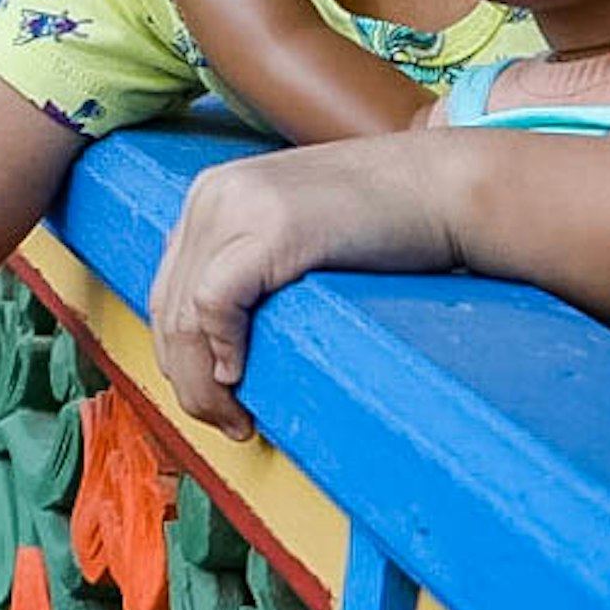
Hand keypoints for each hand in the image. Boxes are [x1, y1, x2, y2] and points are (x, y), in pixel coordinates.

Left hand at [145, 137, 469, 435]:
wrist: (441, 186)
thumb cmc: (384, 220)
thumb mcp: (296, 231)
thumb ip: (250, 262)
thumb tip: (220, 346)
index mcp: (211, 195)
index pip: (168, 290)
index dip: (180, 357)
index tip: (212, 399)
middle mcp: (212, 195)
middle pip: (170, 308)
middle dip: (189, 380)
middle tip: (225, 423)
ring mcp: (238, 206)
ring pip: (187, 315)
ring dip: (204, 382)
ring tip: (236, 418)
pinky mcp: (273, 228)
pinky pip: (218, 302)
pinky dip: (223, 349)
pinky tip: (242, 375)